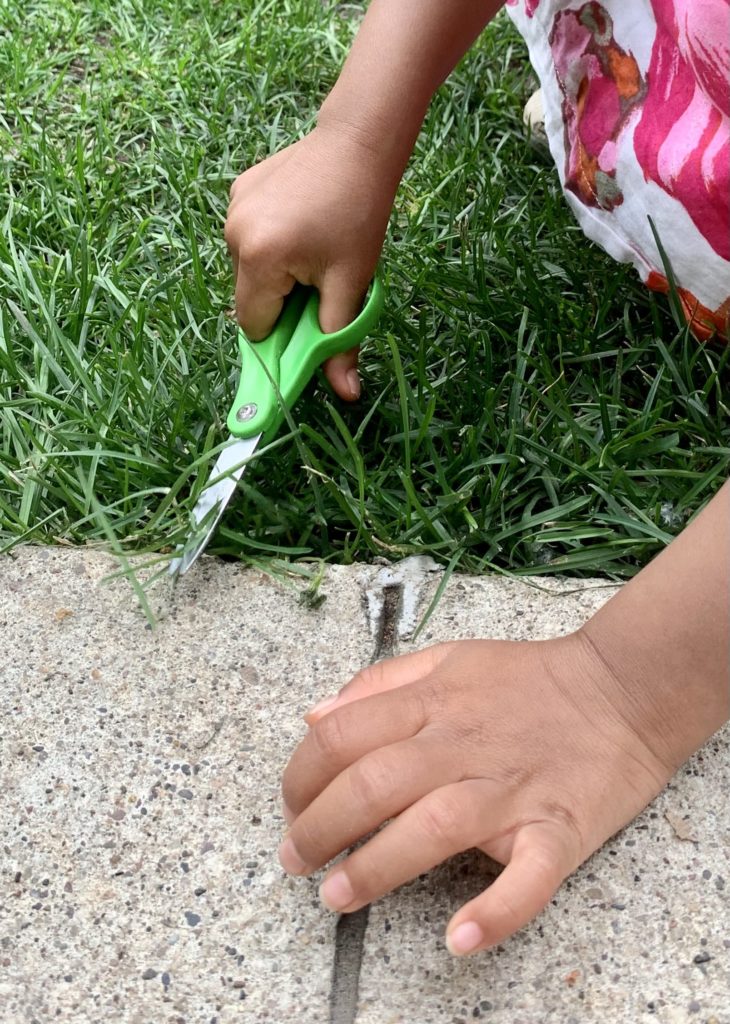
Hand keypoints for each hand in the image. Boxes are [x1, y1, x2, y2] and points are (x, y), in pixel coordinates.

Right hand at [224, 126, 394, 399]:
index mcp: (260, 259)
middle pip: (249, 299)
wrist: (358, 142)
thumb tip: (346, 394)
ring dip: (276, 274)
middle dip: (282, 303)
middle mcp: (235, 234)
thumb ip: (339, 340)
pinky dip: (271, 245)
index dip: (282, 335)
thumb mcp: (352, 283)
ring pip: (249, 270)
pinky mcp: (238, 191)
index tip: (308, 324)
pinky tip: (301, 223)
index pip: (254, 326)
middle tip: (320, 281)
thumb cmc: (359, 213)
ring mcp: (233, 209)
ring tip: (313, 247)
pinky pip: (250, 239)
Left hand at [279, 634, 673, 954]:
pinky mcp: (558, 830)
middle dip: (319, 827)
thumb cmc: (530, 679)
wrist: (624, 689)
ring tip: (338, 897)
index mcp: (432, 703)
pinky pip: (527, 876)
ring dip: (376, 867)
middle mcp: (461, 744)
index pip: (342, 735)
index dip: (300, 776)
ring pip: (431, 826)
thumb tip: (316, 715)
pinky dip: (496, 909)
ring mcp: (510, 790)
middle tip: (296, 861)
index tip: (290, 807)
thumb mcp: (449, 658)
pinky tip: (460, 937)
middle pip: (373, 783)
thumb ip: (380, 683)